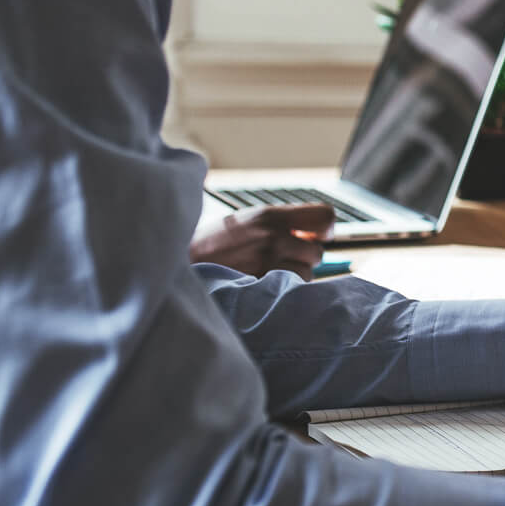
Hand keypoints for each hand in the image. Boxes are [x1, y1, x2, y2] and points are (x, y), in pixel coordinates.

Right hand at [190, 203, 335, 280]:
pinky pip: (291, 290)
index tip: (318, 235)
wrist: (178, 262)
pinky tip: (262, 283)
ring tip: (266, 271)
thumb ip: (282, 223)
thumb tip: (318, 234)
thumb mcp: (247, 220)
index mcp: (270, 216)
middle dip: (304, 256)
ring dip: (293, 275)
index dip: (326, 228)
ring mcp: (268, 262)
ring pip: (307, 273)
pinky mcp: (262, 286)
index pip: (325, 215)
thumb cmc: (214, 243)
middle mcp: (273, 236)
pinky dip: (283, 290)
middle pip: (317, 251)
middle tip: (280, 258)